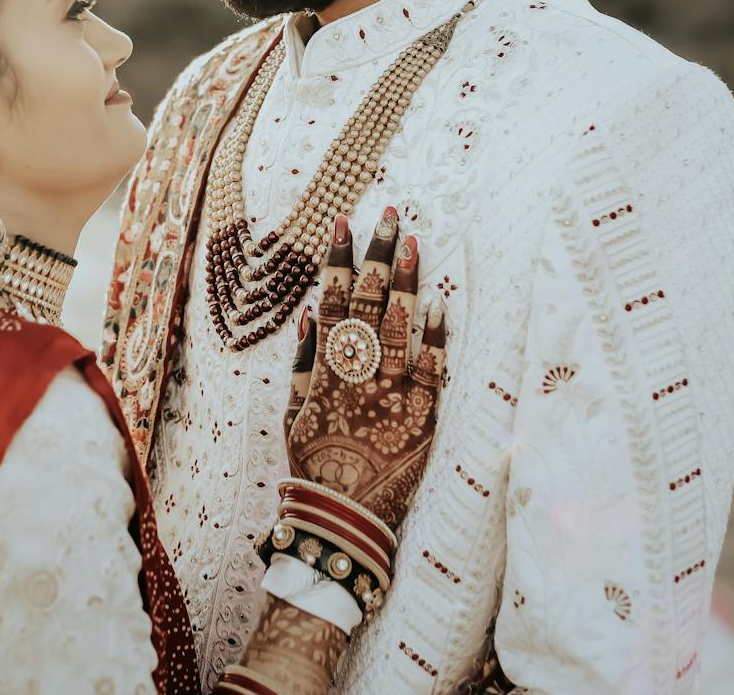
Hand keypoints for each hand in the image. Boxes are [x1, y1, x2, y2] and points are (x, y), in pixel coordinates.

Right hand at [282, 207, 445, 533]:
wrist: (342, 518)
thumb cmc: (313, 465)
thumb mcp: (292, 413)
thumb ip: (301, 363)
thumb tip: (310, 315)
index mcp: (324, 367)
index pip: (331, 298)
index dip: (337, 258)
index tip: (342, 222)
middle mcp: (357, 372)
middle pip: (367, 300)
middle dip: (377, 253)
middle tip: (390, 214)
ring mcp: (391, 392)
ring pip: (399, 325)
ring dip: (407, 281)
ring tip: (413, 241)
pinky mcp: (422, 416)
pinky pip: (433, 368)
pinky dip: (436, 336)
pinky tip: (442, 303)